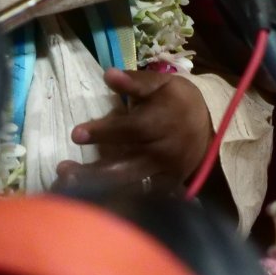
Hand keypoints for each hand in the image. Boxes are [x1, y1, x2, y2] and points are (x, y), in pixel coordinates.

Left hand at [58, 69, 213, 188]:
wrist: (213, 127)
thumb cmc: (181, 101)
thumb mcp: (162, 83)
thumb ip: (135, 82)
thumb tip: (108, 74)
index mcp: (161, 123)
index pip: (129, 130)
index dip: (103, 132)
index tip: (75, 134)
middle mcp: (161, 152)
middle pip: (124, 166)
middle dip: (92, 170)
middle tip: (63, 168)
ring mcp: (163, 173)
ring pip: (128, 184)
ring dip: (97, 186)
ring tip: (68, 185)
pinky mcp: (164, 186)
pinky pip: (139, 197)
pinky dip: (116, 199)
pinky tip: (92, 200)